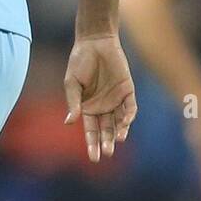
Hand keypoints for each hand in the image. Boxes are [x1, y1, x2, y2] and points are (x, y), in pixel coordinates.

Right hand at [63, 34, 136, 162]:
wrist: (95, 42)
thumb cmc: (79, 62)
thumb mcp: (71, 83)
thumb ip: (73, 103)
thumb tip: (69, 123)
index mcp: (88, 107)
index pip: (91, 130)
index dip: (92, 143)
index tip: (93, 157)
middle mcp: (103, 106)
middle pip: (106, 129)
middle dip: (106, 142)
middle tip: (106, 154)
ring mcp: (116, 99)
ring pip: (120, 122)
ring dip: (119, 132)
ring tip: (116, 142)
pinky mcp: (128, 90)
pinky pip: (130, 107)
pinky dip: (128, 116)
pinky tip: (124, 124)